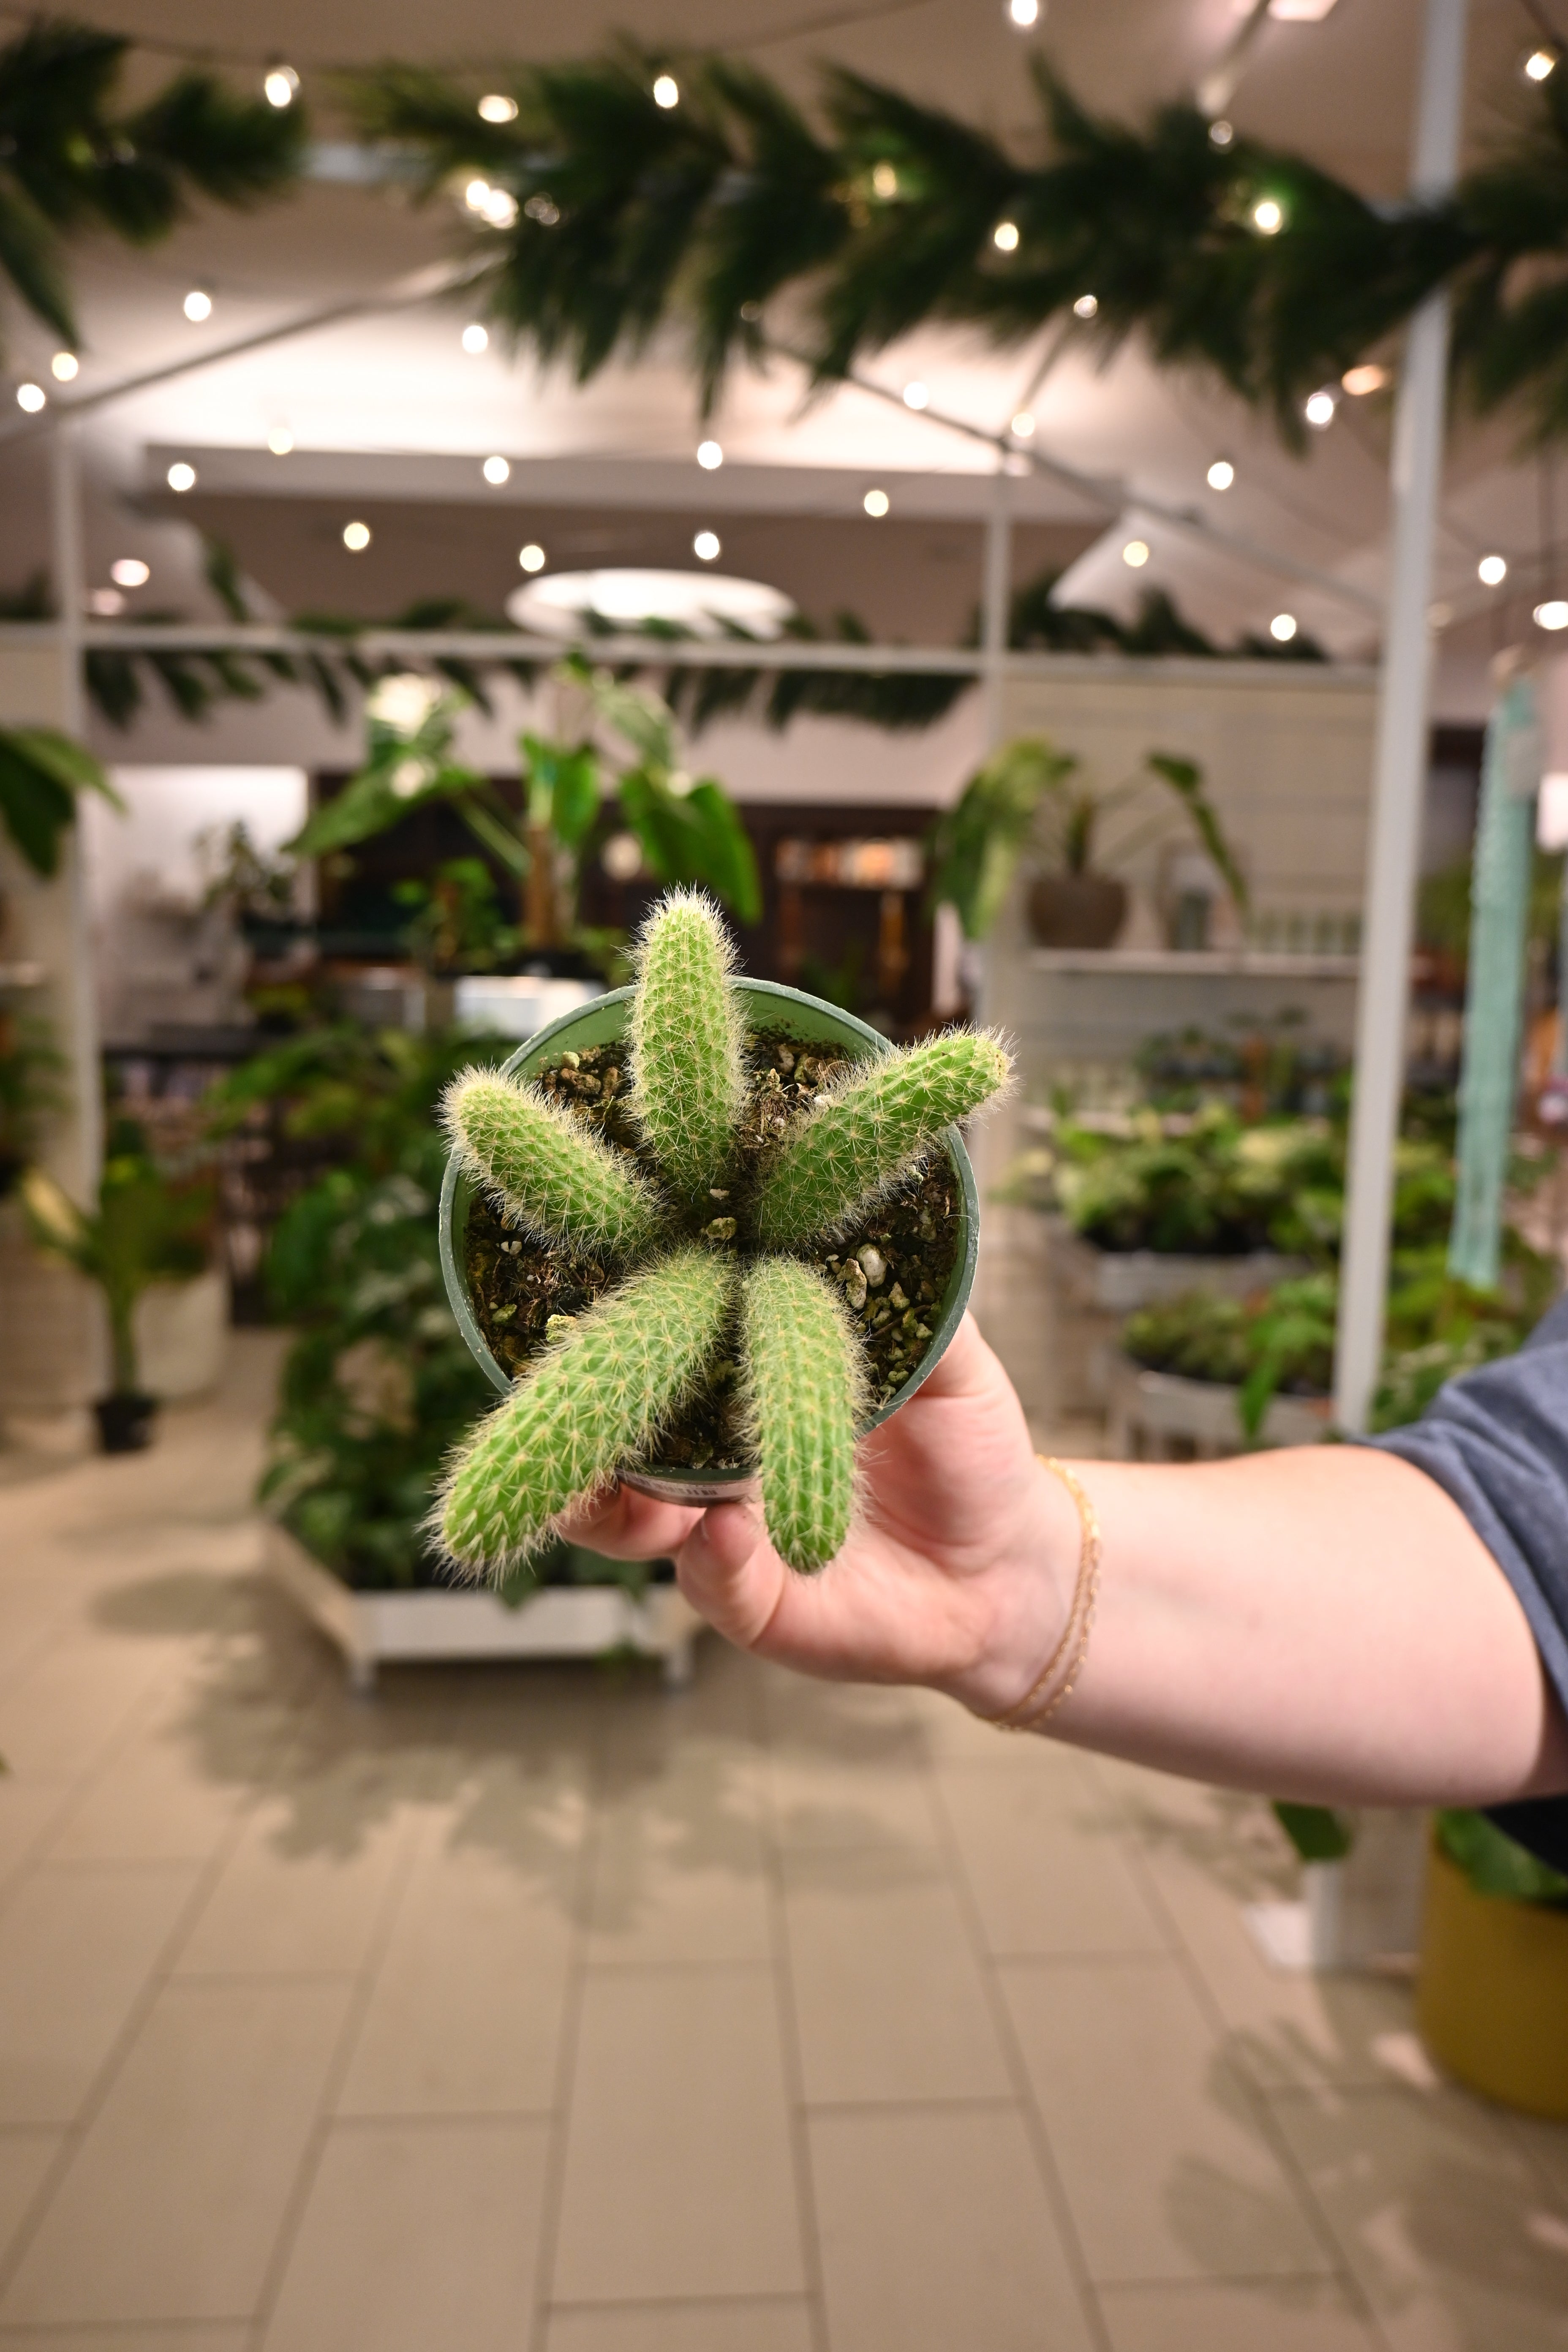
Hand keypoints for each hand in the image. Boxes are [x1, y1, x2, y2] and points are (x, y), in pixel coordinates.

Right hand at [558, 1313, 1076, 1715]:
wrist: (1011, 1567)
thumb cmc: (970, 1447)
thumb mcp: (948, 1355)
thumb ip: (905, 1292)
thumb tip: (869, 1209)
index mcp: (739, 1376)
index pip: (652, 1334)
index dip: (611, 1307)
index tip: (584, 1264)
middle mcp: (710, 1452)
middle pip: (605, 1424)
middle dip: (568, 1400)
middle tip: (561, 1364)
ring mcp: (718, 1528)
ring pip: (621, 1515)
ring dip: (603, 1491)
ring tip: (609, 1465)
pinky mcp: (751, 1600)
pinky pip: (709, 1577)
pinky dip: (711, 1553)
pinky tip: (727, 1526)